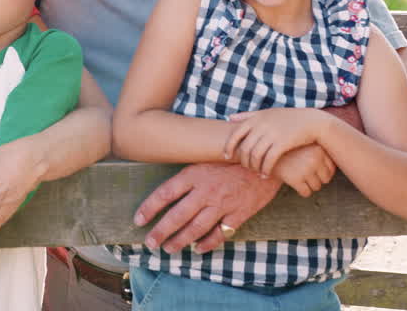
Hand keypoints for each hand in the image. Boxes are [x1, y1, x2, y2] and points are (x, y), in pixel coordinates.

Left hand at [133, 162, 280, 253]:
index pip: (165, 194)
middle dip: (161, 232)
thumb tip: (166, 182)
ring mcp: (222, 204)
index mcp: (195, 174)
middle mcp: (206, 191)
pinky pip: (219, 234)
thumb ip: (189, 172)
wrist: (268, 162)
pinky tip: (198, 249)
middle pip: (177, 216)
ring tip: (169, 248)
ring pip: (196, 229)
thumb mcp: (207, 157)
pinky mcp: (238, 215)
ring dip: (180, 241)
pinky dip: (208, 244)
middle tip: (150, 243)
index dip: (149, 208)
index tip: (138, 220)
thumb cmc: (234, 158)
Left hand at [223, 108, 326, 176]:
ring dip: (254, 167)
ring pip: (255, 156)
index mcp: (256, 118)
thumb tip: (230, 118)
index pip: (235, 134)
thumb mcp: (267, 113)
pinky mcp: (282, 144)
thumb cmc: (288, 118)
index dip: (229, 146)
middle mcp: (262, 126)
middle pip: (244, 148)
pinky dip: (265, 170)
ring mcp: (271, 134)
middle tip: (246, 167)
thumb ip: (248, 115)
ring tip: (256, 172)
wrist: (311, 122)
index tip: (227, 156)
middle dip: (243, 160)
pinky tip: (266, 175)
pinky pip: (268, 160)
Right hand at [271, 144, 334, 196]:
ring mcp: (306, 169)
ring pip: (317, 187)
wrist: (264, 149)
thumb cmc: (287, 148)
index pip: (331, 168)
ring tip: (298, 176)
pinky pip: (306, 193)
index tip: (310, 167)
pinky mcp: (296, 179)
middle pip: (326, 179)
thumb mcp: (304, 143)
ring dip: (308, 185)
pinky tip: (293, 182)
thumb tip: (340, 162)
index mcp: (319, 148)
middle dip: (316, 179)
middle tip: (304, 173)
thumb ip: (319, 151)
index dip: (321, 171)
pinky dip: (301, 190)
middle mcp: (315, 158)